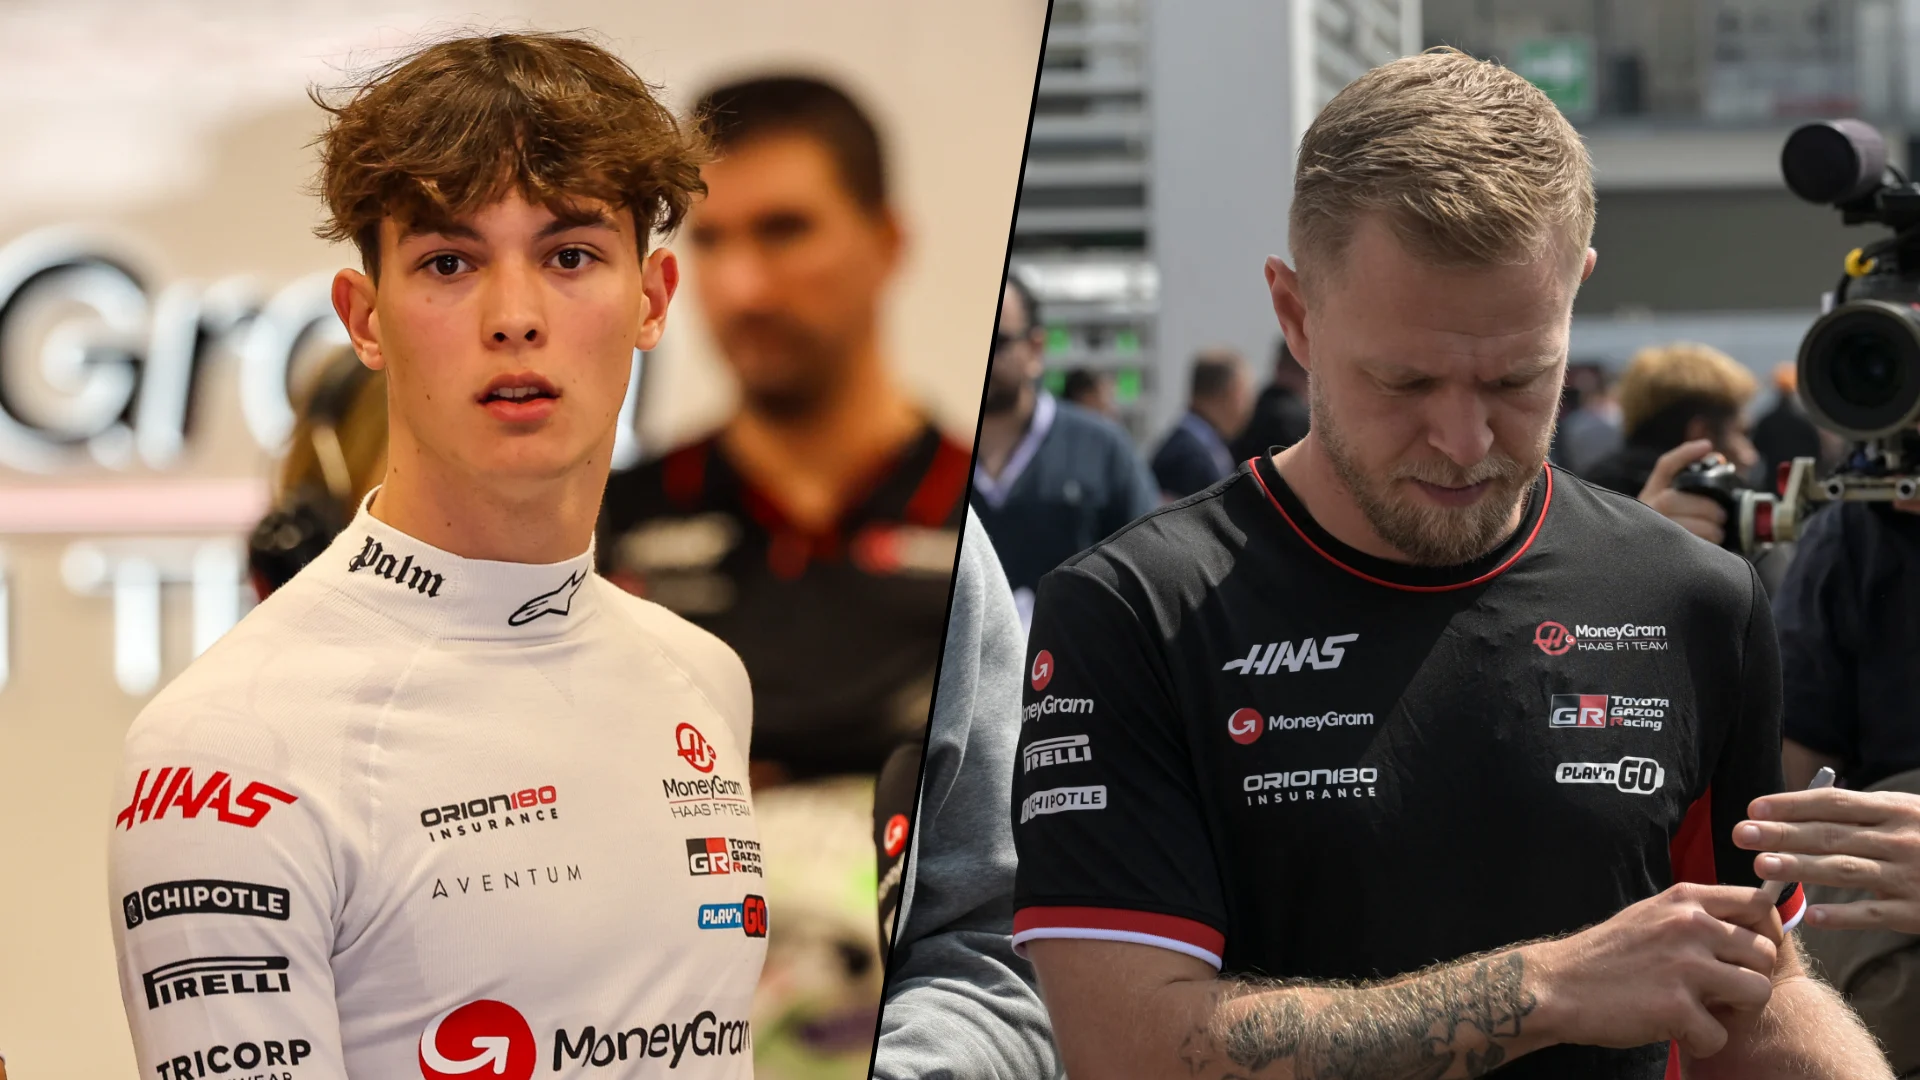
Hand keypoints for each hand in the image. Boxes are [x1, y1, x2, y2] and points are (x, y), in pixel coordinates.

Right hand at [1528, 883, 1779, 1058]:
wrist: (1557, 985)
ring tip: (1704, 1012)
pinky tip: (1675, 1031)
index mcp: (1685, 900)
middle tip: (1720, 993)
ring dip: (1736, 1012)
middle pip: (1766, 953)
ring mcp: (1684, 966)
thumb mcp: (1651, 916)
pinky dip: (1701, 1042)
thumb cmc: (1606, 955)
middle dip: (1750, 978)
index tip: (1747, 955)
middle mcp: (1690, 926)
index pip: (1759, 904)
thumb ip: (1695, 917)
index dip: (1766, 932)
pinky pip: (1721, 1035)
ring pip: (1759, 992)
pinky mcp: (1676, 1007)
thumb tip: (1745, 930)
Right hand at [1638, 439, 1727, 543]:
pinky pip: (1688, 546)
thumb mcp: (1673, 510)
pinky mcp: (1658, 553)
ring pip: (1684, 524)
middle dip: (1706, 507)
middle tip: (1721, 516)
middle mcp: (1645, 509)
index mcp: (1650, 494)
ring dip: (1709, 529)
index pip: (1665, 467)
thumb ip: (1693, 491)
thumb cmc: (1667, 534)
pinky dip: (1705, 546)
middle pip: (1675, 498)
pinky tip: (1709, 548)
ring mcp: (1648, 531)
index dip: (1685, 454)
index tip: (1707, 446)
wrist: (1643, 570)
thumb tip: (1720, 463)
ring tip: (1717, 534)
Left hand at [1737, 788, 1919, 932]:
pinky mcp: (1917, 911)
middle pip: (1832, 834)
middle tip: (1742, 834)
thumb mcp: (1908, 814)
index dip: (1792, 805)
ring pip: (1847, 870)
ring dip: (1803, 869)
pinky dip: (1843, 915)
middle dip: (1783, 834)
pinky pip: (1875, 914)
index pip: (1835, 803)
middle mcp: (1901, 838)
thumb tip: (1797, 810)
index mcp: (1896, 809)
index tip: (1754, 808)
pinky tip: (1812, 916)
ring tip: (1763, 867)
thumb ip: (1863, 812)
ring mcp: (1910, 875)